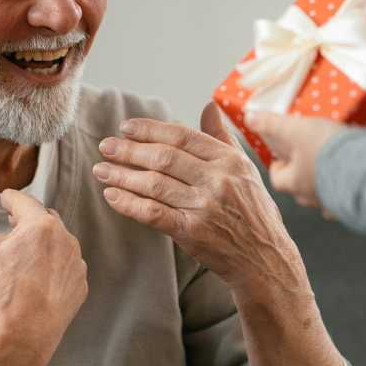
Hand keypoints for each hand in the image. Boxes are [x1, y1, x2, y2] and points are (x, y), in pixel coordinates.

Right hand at [0, 180, 87, 365]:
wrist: (22, 337)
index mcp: (41, 225)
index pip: (23, 201)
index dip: (9, 200)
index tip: (4, 201)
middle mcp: (66, 240)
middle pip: (45, 219)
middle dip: (28, 220)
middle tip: (12, 224)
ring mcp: (76, 265)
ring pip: (59, 243)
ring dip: (43, 243)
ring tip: (25, 252)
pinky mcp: (79, 287)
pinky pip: (67, 268)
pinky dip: (55, 267)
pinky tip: (39, 276)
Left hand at [94, 102, 306, 294]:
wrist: (265, 259)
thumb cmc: (254, 213)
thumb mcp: (245, 170)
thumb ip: (222, 137)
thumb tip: (209, 105)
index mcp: (229, 160)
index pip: (182, 137)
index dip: (150, 130)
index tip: (126, 128)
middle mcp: (217, 180)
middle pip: (163, 158)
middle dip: (129, 150)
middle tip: (106, 146)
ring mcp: (204, 207)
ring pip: (154, 184)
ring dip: (122, 175)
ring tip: (101, 170)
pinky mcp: (192, 232)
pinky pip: (153, 213)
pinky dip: (129, 203)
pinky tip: (111, 195)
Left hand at [243, 110, 342, 209]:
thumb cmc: (326, 150)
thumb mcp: (296, 130)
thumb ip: (272, 124)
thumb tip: (249, 118)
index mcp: (294, 182)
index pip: (277, 179)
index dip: (278, 165)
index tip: (283, 154)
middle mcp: (311, 197)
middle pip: (299, 189)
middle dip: (301, 173)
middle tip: (308, 155)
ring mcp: (333, 202)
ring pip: (322, 194)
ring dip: (323, 181)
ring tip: (332, 164)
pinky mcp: (354, 201)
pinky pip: (346, 199)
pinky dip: (345, 189)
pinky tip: (352, 179)